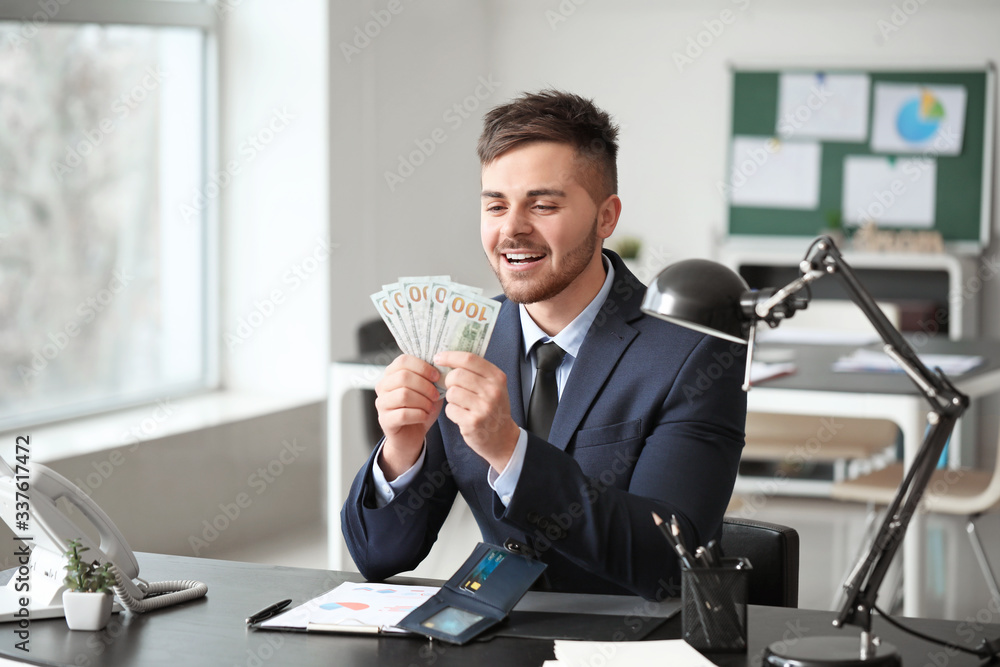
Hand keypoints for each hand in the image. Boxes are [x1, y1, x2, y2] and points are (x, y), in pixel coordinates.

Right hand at [375, 355, 442, 478]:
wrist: (413, 435)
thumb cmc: (421, 408)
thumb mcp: (429, 389)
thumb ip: (431, 377)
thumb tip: (443, 365)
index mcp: (392, 373)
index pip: (403, 360)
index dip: (423, 367)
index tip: (437, 376)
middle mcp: (383, 386)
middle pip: (403, 377)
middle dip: (425, 386)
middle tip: (436, 395)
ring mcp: (381, 403)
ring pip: (403, 395)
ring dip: (423, 401)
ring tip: (430, 407)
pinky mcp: (384, 420)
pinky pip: (403, 414)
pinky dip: (419, 415)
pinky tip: (424, 416)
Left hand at [434, 351, 519, 471]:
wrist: (502, 437)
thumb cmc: (493, 408)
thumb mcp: (493, 386)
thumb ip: (477, 371)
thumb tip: (448, 356)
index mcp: (497, 377)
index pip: (469, 359)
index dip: (450, 356)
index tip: (438, 357)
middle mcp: (493, 391)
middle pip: (456, 375)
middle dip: (449, 381)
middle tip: (453, 388)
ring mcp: (483, 407)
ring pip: (452, 392)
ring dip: (451, 398)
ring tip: (461, 404)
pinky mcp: (473, 422)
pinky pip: (450, 409)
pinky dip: (452, 412)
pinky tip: (461, 415)